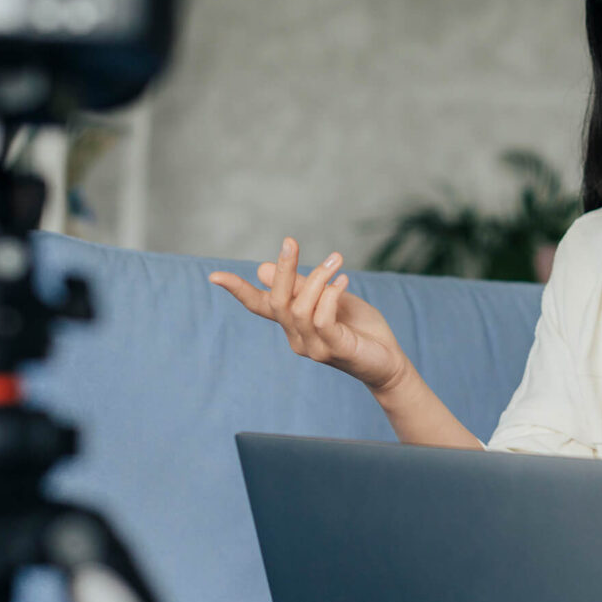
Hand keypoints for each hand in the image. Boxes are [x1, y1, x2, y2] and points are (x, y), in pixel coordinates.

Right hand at [209, 237, 408, 392]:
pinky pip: (322, 319)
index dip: (238, 290)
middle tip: (291, 241)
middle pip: (277, 301)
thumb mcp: (329, 297)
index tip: (214, 276)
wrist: (387, 359)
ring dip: (318, 279)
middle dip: (283, 269)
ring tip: (337, 261)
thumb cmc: (358, 328)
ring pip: (300, 308)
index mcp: (292, 323)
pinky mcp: (333, 350)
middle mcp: (296, 337)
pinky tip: (343, 281)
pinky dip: (331, 295)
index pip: (258, 306)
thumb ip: (302, 285)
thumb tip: (262, 268)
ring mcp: (312, 347)